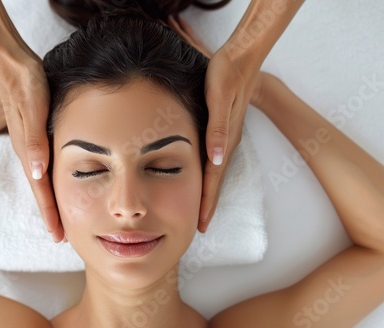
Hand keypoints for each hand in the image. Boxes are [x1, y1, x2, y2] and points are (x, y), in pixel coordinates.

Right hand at [0, 50, 64, 241]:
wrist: (14, 65)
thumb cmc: (26, 85)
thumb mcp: (33, 110)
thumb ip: (34, 141)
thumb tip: (37, 173)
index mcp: (29, 150)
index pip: (41, 189)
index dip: (50, 213)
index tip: (58, 235)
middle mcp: (28, 152)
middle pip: (41, 190)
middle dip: (51, 214)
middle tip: (62, 236)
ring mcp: (30, 144)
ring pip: (42, 180)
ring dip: (51, 200)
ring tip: (61, 217)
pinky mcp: (34, 135)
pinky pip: (42, 166)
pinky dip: (50, 182)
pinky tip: (56, 183)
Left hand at [168, 15, 258, 231]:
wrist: (242, 59)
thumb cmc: (226, 75)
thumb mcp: (219, 98)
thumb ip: (218, 129)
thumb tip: (216, 159)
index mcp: (225, 140)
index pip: (214, 178)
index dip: (207, 202)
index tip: (201, 224)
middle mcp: (227, 142)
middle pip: (216, 180)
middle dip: (208, 204)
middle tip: (200, 226)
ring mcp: (227, 136)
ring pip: (216, 171)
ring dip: (209, 191)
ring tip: (201, 209)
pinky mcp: (224, 128)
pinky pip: (216, 159)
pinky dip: (210, 174)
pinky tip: (205, 177)